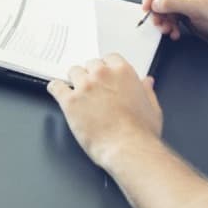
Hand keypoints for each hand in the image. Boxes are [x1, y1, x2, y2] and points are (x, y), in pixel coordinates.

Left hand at [46, 56, 163, 168]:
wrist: (128, 148)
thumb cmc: (141, 133)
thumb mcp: (152, 108)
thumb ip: (147, 91)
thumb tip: (147, 82)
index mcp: (123, 72)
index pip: (109, 58)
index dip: (106, 68)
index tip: (105, 76)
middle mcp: (102, 75)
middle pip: (90, 64)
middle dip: (91, 75)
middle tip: (94, 89)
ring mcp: (84, 87)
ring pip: (73, 72)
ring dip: (75, 81)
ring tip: (79, 94)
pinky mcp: (70, 101)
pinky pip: (56, 87)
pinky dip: (56, 89)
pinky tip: (58, 92)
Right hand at [141, 0, 207, 43]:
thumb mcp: (196, 5)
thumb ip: (172, 2)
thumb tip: (154, 3)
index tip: (147, 7)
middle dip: (155, 9)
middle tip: (158, 22)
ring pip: (159, 6)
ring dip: (161, 20)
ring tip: (168, 30)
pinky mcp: (183, 10)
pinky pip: (167, 16)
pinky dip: (168, 25)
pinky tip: (175, 32)